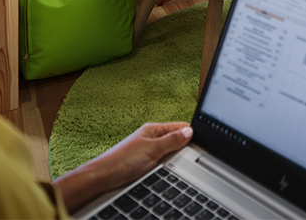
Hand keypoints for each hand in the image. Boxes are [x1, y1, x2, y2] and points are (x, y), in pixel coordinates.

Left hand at [56, 122, 192, 211]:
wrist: (102, 177)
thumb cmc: (122, 161)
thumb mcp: (152, 150)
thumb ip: (171, 141)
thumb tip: (189, 132)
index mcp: (153, 129)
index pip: (180, 127)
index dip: (191, 133)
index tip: (203, 142)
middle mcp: (151, 137)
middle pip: (176, 138)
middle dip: (184, 146)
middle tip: (189, 155)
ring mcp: (148, 149)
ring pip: (170, 150)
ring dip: (175, 155)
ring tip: (178, 161)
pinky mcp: (144, 161)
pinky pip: (162, 159)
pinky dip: (167, 163)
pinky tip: (167, 167)